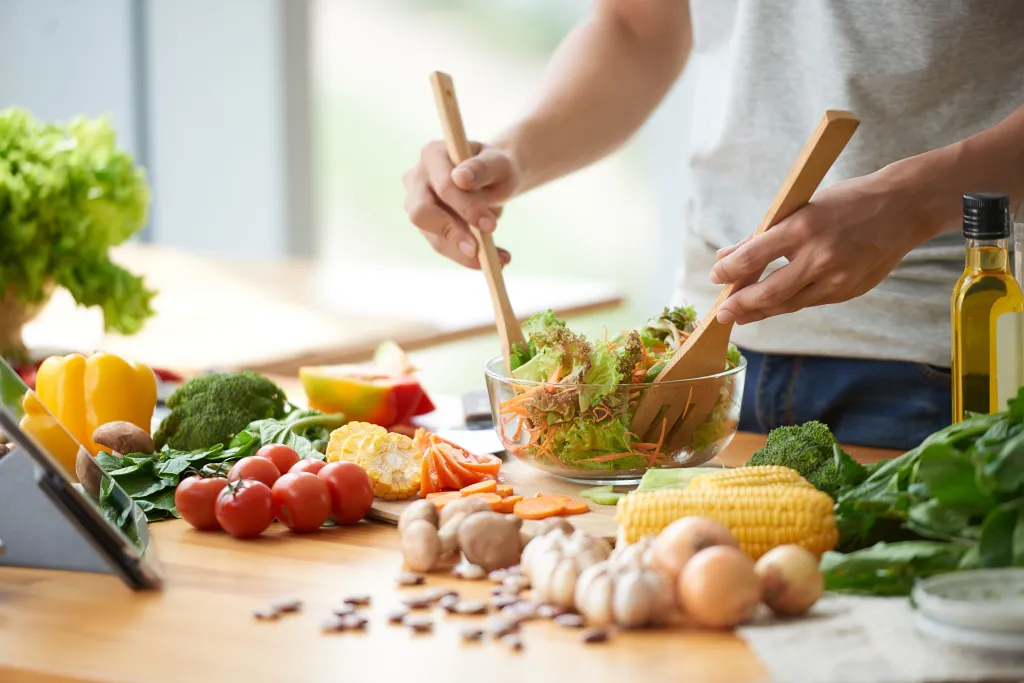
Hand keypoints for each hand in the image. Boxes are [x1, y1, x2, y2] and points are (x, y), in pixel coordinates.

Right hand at [403, 140, 519, 268]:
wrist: (494, 178)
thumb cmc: (496, 167)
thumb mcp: (499, 164)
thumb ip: (482, 168)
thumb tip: (460, 178)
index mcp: (433, 154)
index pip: (443, 186)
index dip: (466, 208)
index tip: (491, 226)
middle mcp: (417, 178)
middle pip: (422, 213)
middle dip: (453, 234)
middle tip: (481, 252)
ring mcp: (416, 203)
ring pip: (433, 236)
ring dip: (464, 253)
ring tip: (499, 260)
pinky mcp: (426, 225)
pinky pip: (443, 246)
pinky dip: (467, 257)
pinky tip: (495, 259)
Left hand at [709, 173, 929, 324]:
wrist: (904, 208)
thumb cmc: (847, 202)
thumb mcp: (801, 207)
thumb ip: (762, 235)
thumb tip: (725, 255)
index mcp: (803, 227)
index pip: (753, 257)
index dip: (729, 271)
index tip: (715, 277)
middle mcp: (820, 256)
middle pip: (768, 292)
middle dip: (740, 305)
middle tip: (721, 313)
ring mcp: (837, 278)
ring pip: (788, 304)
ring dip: (760, 312)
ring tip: (740, 315)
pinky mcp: (848, 292)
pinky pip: (809, 302)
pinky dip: (787, 304)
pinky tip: (771, 306)